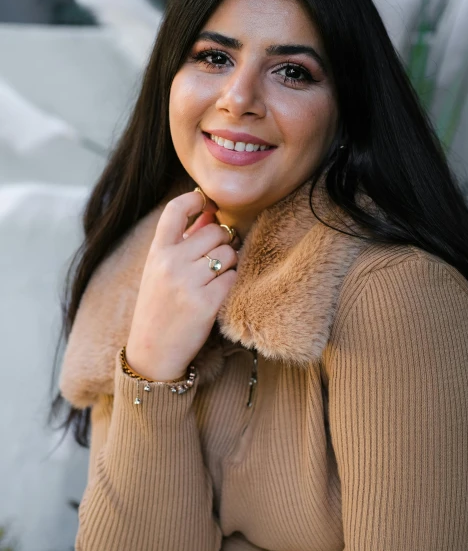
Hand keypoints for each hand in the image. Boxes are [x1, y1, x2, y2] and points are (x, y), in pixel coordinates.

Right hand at [125, 190, 237, 380]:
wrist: (153, 352)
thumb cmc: (160, 307)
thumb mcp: (160, 271)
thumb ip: (184, 241)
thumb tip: (211, 212)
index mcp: (156, 252)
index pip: (174, 210)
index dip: (194, 198)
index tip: (208, 202)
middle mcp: (170, 263)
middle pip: (215, 232)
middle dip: (224, 241)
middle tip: (217, 257)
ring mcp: (187, 283)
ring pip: (228, 254)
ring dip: (229, 264)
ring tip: (216, 279)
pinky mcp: (206, 303)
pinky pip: (232, 278)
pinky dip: (231, 284)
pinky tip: (219, 295)